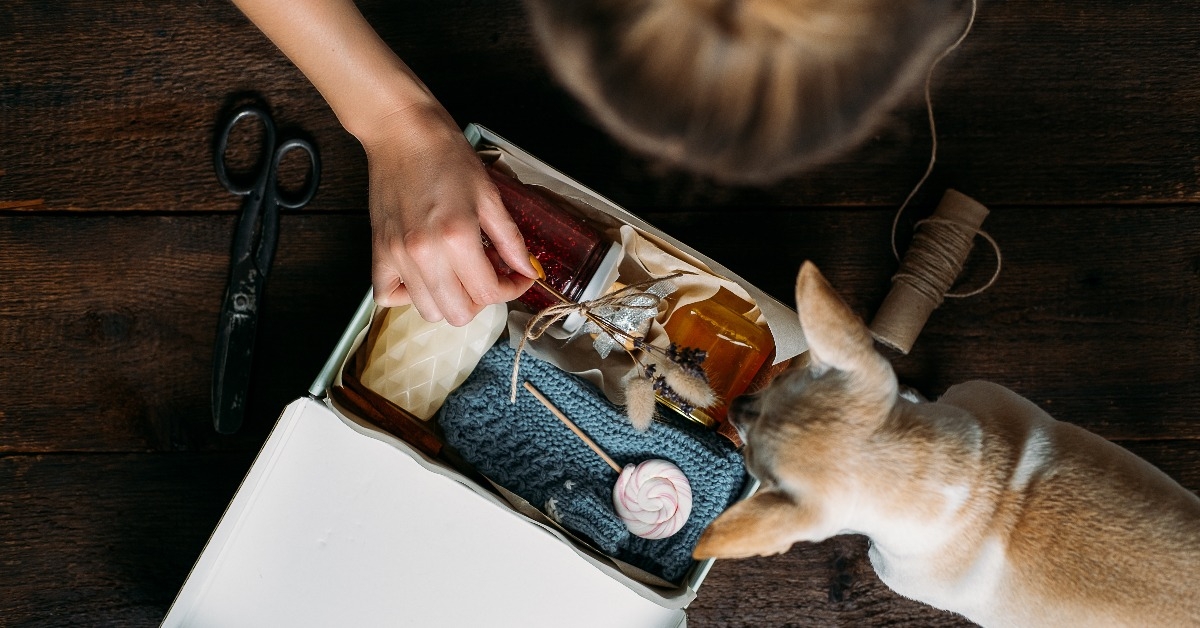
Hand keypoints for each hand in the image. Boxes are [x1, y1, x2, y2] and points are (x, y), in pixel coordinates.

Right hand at [363, 102, 535, 324]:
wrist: (402, 132)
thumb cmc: (446, 156)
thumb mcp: (489, 195)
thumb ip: (510, 240)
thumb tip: (527, 270)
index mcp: (457, 238)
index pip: (488, 293)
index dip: (511, 291)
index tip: (517, 278)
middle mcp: (425, 254)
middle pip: (459, 313)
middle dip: (482, 301)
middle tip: (490, 277)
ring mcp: (397, 256)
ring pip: (428, 311)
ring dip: (451, 301)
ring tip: (460, 275)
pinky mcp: (379, 252)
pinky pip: (387, 297)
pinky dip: (408, 296)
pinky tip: (425, 276)